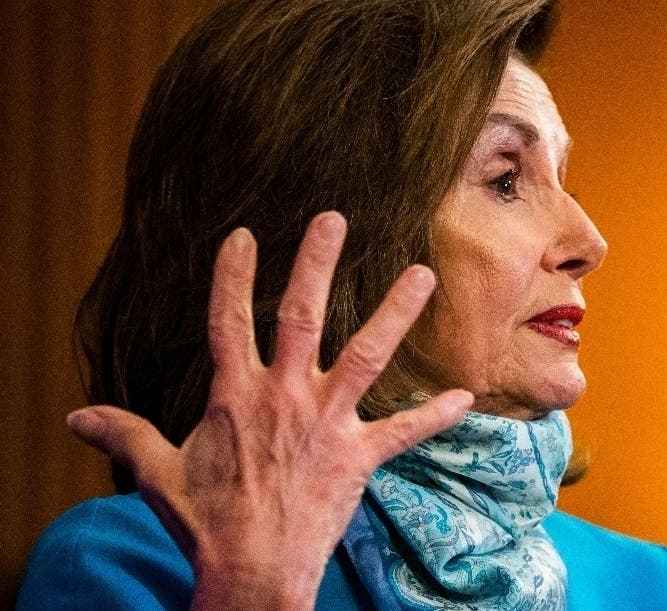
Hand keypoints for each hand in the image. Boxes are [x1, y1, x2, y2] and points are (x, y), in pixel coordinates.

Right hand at [67, 211, 472, 609]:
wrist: (249, 577)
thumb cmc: (204, 523)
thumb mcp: (158, 475)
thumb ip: (125, 435)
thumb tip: (75, 417)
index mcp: (236, 396)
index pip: (228, 320)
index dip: (233, 275)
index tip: (244, 234)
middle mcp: (285, 397)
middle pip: (302, 317)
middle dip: (316, 264)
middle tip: (334, 218)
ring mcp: (327, 424)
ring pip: (367, 355)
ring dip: (395, 312)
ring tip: (423, 274)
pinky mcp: (358, 457)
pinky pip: (403, 431)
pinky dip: (433, 414)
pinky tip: (465, 395)